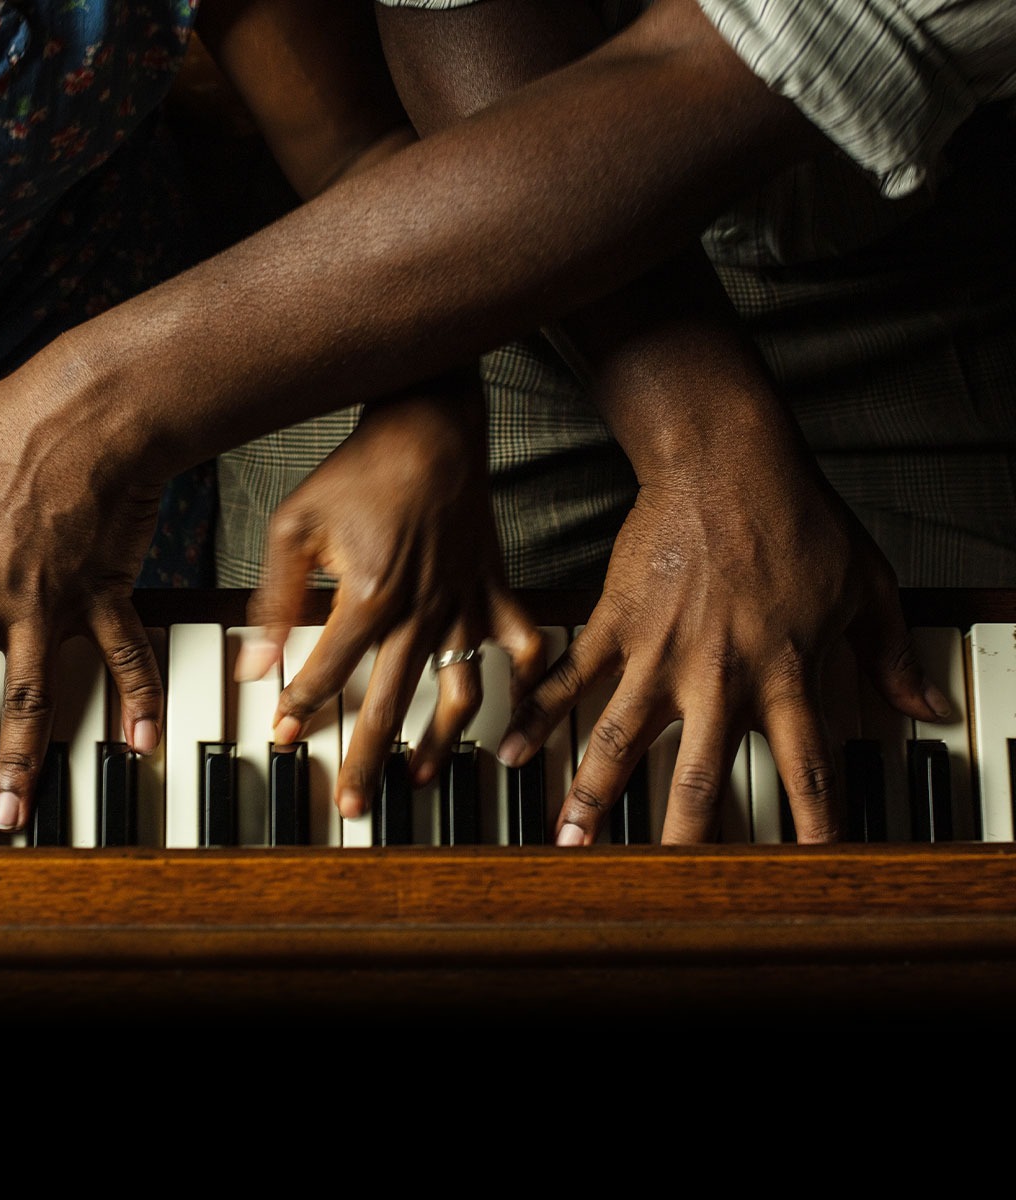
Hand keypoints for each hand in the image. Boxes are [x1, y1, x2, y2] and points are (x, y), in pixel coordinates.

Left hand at [241, 390, 541, 818]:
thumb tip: (252, 663)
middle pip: (389, 701)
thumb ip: (274, 599)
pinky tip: (516, 715)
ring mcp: (464, 602)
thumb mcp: (293, 525)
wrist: (430, 426)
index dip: (301, 706)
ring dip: (443, 742)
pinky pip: (516, 644)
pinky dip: (522, 681)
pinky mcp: (493, 587)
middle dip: (367, 757)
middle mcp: (422, 609)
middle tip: (352, 805)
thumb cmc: (358, 470)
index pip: (328, 670)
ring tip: (424, 778)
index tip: (282, 738)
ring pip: (460, 689)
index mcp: (370, 594)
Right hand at [501, 461, 947, 843]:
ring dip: (592, 796)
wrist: (725, 461)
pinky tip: (511, 748)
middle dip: (679, 840)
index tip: (803, 872)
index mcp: (784, 673)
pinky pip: (570, 678)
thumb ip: (890, 654)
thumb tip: (926, 706)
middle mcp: (718, 676)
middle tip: (659, 887)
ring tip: (567, 841)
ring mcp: (658, 653)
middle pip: (698, 777)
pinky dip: (537, 714)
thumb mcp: (866, 584)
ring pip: (619, 740)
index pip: (805, 768)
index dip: (811, 825)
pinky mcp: (613, 623)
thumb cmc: (796, 516)